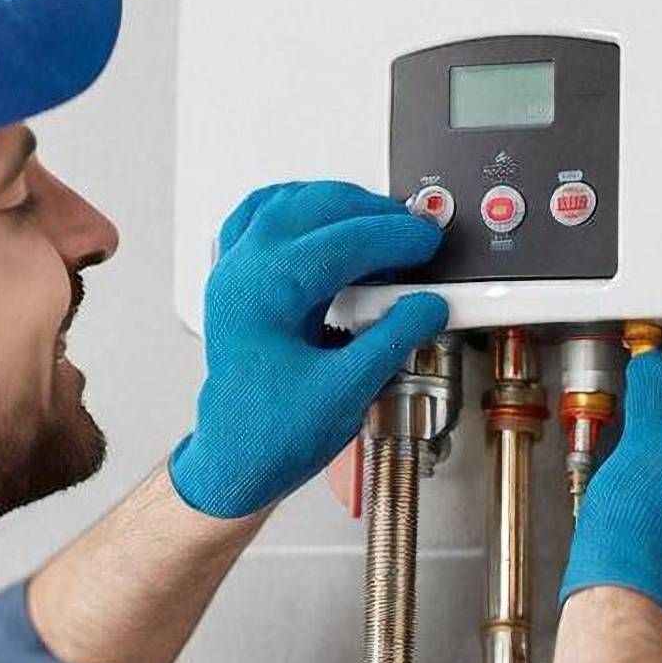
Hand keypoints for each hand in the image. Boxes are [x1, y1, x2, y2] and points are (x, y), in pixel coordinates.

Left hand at [170, 182, 447, 517]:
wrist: (236, 460)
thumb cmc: (273, 434)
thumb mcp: (346, 393)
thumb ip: (392, 342)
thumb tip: (429, 305)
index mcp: (262, 295)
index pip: (341, 240)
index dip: (393, 236)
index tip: (428, 240)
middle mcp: (241, 273)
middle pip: (314, 207)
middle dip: (373, 214)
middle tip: (415, 233)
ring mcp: (233, 271)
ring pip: (287, 202)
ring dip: (339, 203)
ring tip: (382, 225)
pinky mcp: (236, 278)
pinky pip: (262, 216)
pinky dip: (299, 207)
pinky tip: (326, 218)